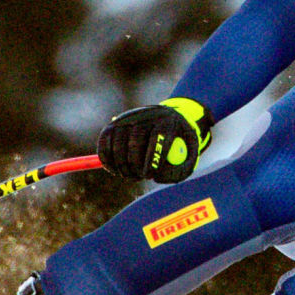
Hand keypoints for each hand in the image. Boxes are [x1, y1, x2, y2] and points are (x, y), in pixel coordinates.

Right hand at [96, 97, 210, 182]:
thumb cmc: (179, 141)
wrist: (166, 119)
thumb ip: (180, 169)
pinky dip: (107, 160)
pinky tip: (115, 170)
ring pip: (118, 145)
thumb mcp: (190, 153)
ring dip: (122, 166)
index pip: (158, 137)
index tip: (150, 175)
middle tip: (140, 178)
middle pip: (135, 141)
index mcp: (167, 120)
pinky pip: (104, 143)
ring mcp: (127, 118)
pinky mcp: (113, 123)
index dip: (153, 158)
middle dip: (136, 165)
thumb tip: (158, 179)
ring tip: (132, 175)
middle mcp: (145, 115)